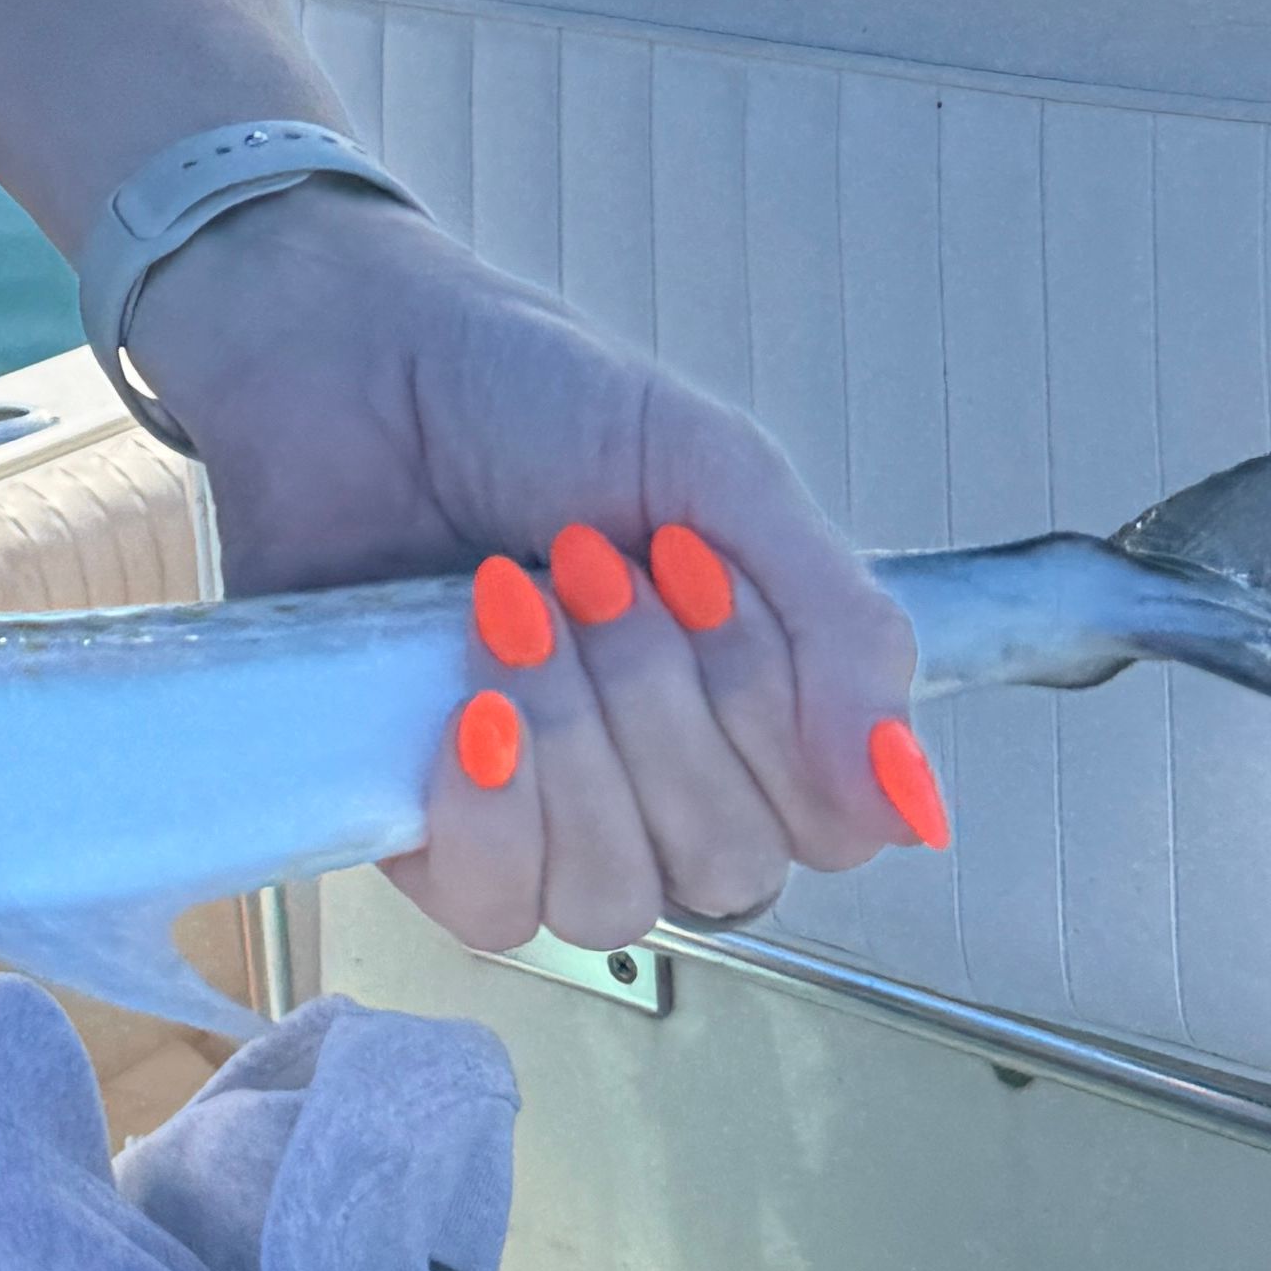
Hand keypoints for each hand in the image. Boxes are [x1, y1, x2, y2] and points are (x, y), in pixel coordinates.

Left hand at [129, 192, 923, 957]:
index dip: (774, 713)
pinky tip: (468, 707)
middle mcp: (654, 781)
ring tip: (512, 603)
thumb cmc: (529, 400)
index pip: (834, 823)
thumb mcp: (722, 476)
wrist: (357, 360)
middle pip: (730, 866)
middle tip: (590, 567)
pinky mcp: (425, 831)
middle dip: (659, 700)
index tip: (704, 571)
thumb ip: (843, 634)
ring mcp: (541, 815)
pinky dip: (492, 804)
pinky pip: (497, 909)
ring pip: (616, 898)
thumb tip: (913, 806)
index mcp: (750, 704)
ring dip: (571, 738)